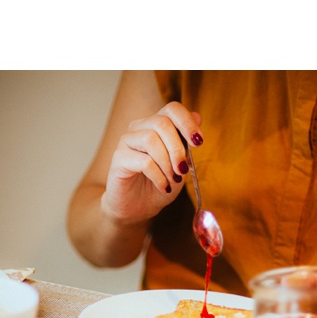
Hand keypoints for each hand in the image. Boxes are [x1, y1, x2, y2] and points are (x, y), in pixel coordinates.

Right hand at [101, 101, 202, 226]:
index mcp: (156, 125)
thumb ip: (187, 142)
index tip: (198, 143)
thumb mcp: (180, 164)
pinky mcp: (118, 158)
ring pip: (151, 140)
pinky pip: (143, 161)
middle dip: (178, 148)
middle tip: (183, 169)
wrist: (138, 208)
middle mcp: (139, 128)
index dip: (187, 122)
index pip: (172, 109)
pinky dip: (158, 176)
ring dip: (167, 163)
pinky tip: (163, 186)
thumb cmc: (159, 184)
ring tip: (173, 180)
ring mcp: (126, 141)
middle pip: (162, 123)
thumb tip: (198, 116)